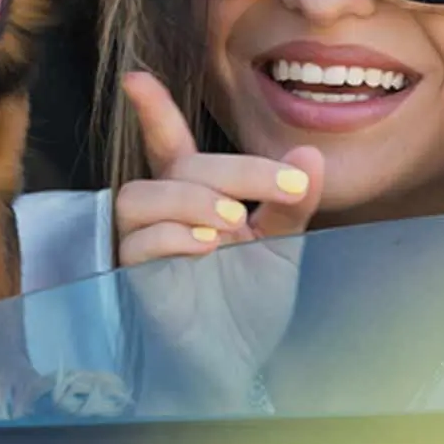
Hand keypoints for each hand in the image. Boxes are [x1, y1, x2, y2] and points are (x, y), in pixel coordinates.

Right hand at [115, 72, 323, 410]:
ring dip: (192, 199)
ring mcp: (142, 247)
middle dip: (232, 170)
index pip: (169, 144)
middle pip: (177, 166)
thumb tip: (310, 152)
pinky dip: (172, 237)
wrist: (239, 365)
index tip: (136, 77)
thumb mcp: (282, 246)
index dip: (152, 110)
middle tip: (284, 189)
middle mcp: (163, 214)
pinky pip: (136, 244)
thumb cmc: (249, 304)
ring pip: (141, 196)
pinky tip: (207, 247)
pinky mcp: (133, 281)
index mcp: (193, 196)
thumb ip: (290, 201)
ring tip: (235, 223)